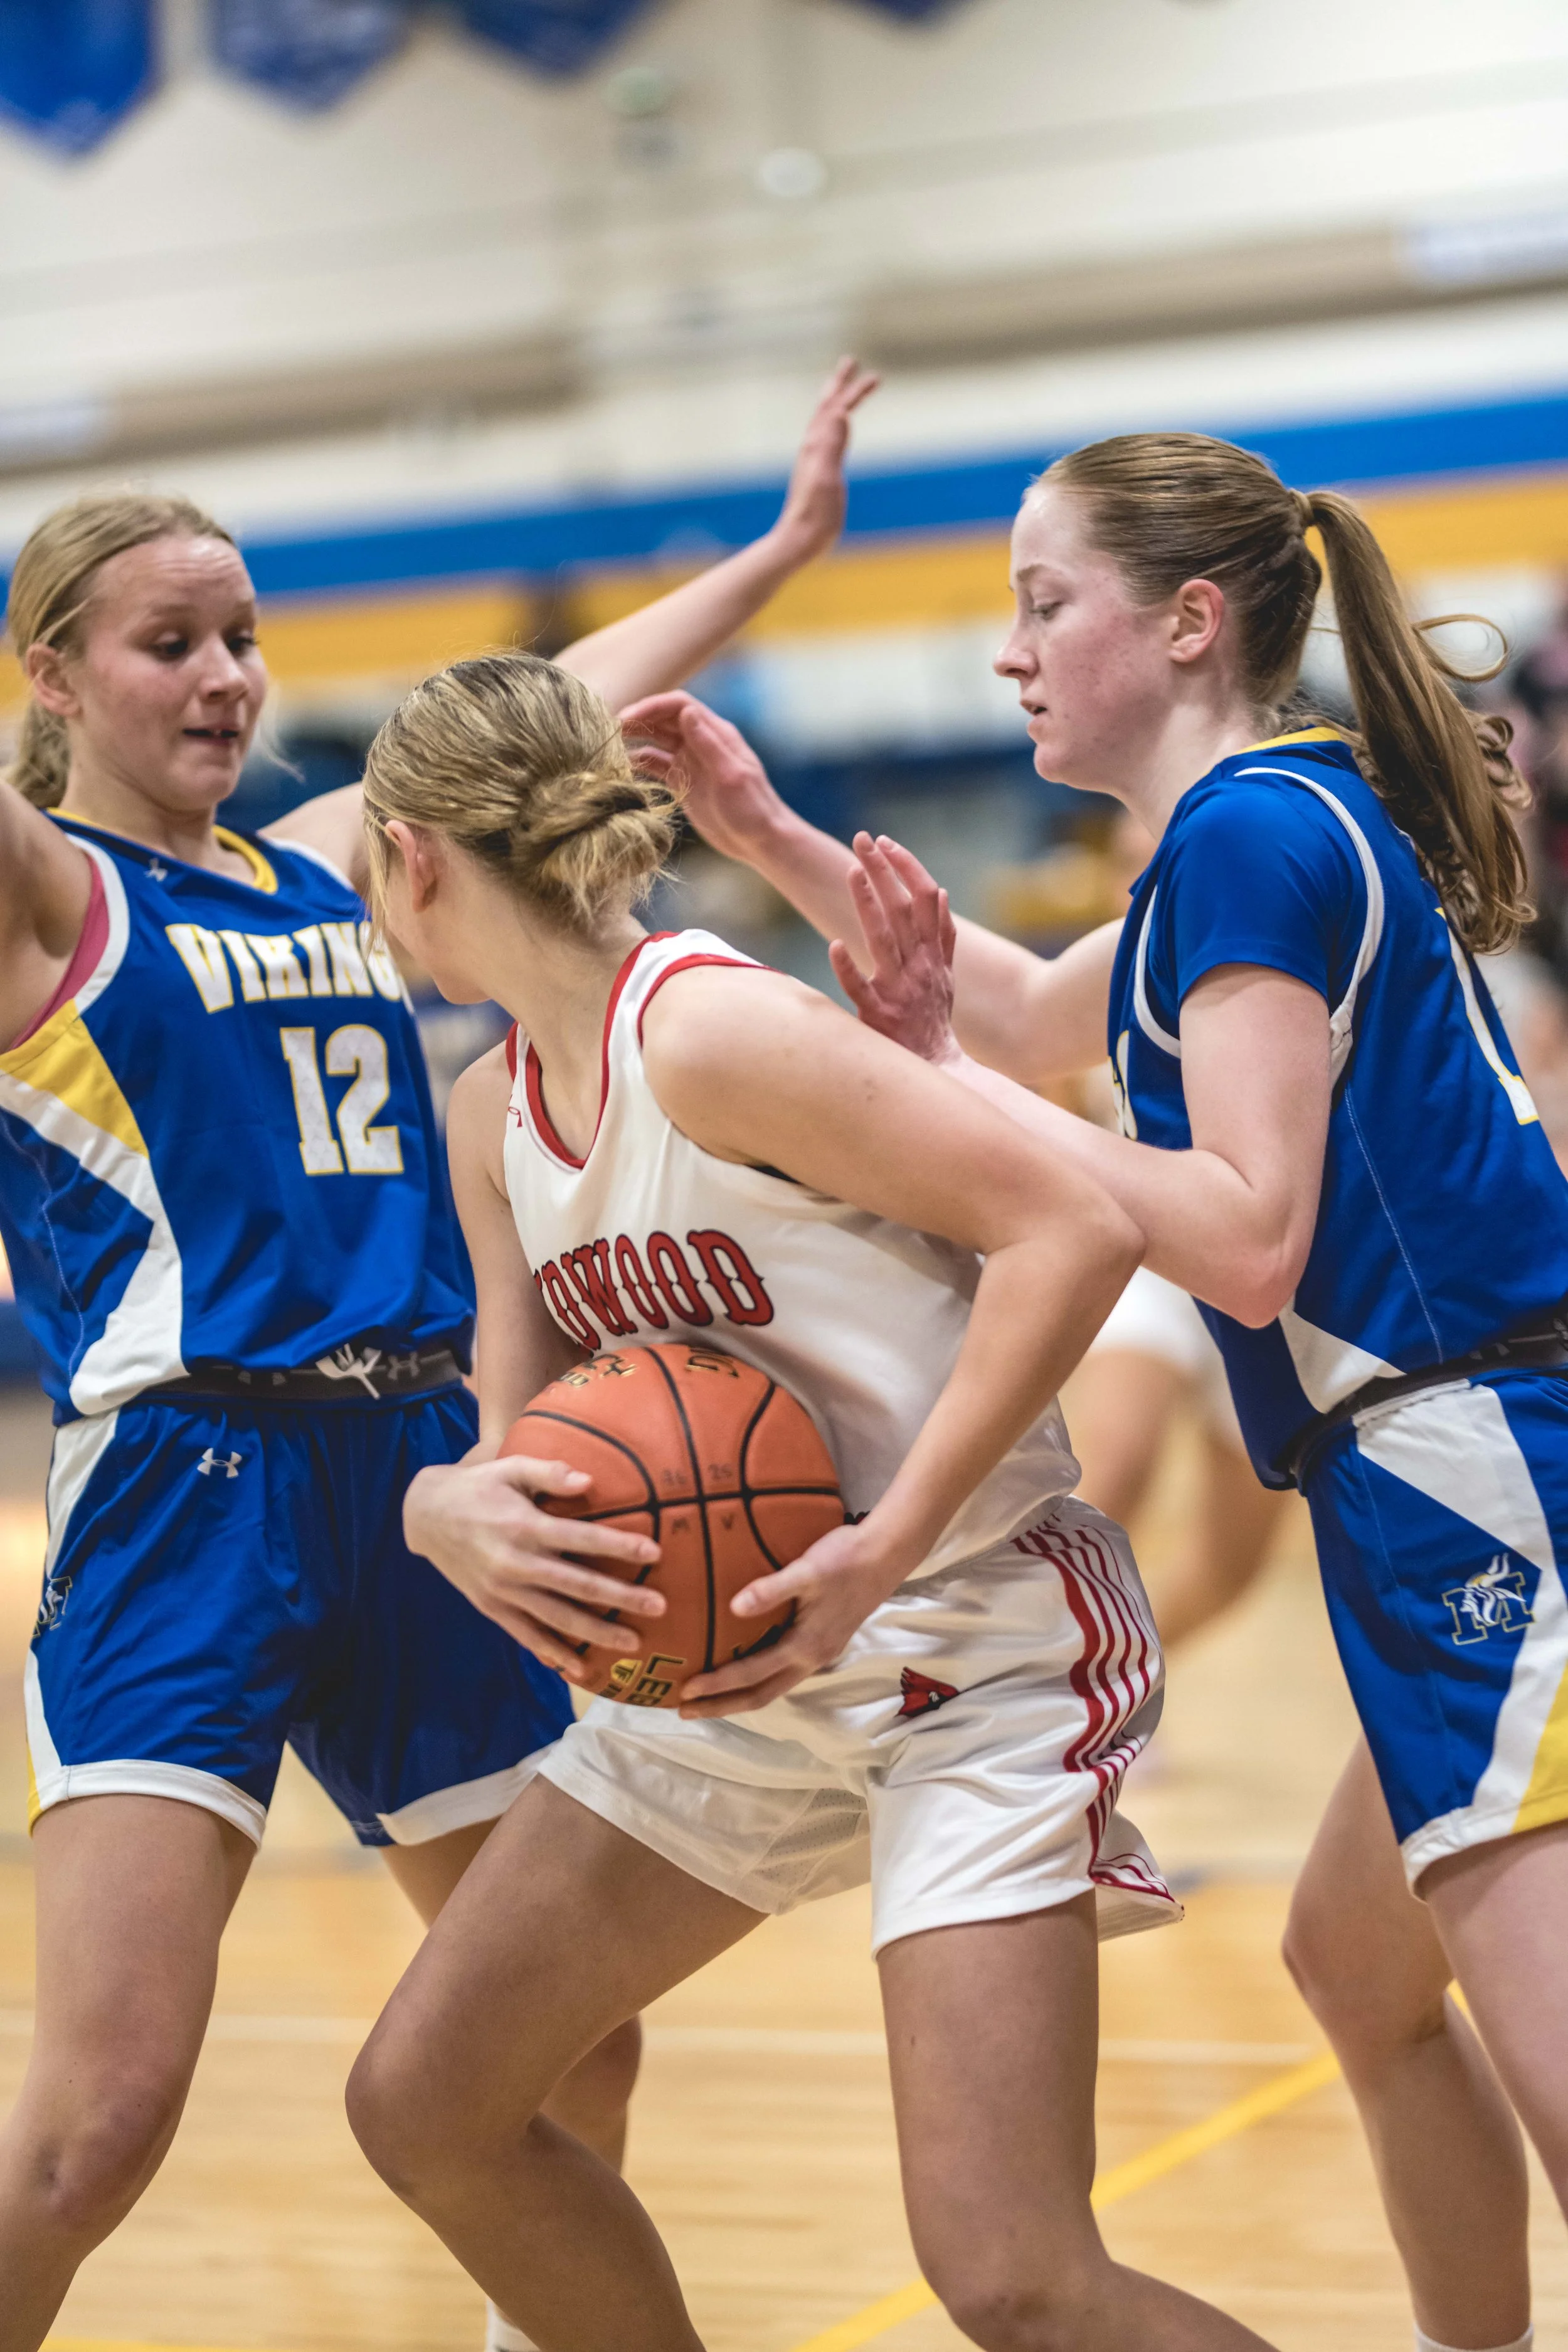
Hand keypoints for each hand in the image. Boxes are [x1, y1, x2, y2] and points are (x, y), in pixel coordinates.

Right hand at [404, 1454, 664, 1681]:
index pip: (582, 1537)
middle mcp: (516, 1563)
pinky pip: (527, 1636)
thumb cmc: (478, 1486)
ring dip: (597, 1632)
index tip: (655, 1551)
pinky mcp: (492, 1608)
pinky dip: (553, 1654)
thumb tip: (589, 1480)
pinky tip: (580, 1669)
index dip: (619, 1545)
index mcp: (524, 1526)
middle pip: (578, 1585)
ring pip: (558, 1618)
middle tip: (660, 1605)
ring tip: (633, 1643)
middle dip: (621, 1597)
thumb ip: (549, 1472)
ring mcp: (504, 1591)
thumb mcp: (509, 1467)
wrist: (425, 1517)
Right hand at [619, 690, 788, 863]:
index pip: (679, 706)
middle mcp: (701, 743)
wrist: (761, 841)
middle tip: (609, 730)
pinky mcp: (684, 782)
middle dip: (638, 720)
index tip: (627, 718)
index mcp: (716, 734)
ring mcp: (692, 762)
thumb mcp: (731, 775)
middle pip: (664, 720)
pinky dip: (640, 764)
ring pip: (658, 742)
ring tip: (609, 747)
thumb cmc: (753, 809)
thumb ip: (708, 744)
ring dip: (635, 740)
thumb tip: (686, 712)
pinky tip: (622, 769)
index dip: (652, 707)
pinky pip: (657, 766)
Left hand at [676, 1517, 910, 1717]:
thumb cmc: (845, 1559)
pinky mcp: (822, 1642)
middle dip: (723, 1706)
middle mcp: (811, 1659)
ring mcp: (819, 1653)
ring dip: (739, 1695)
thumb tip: (733, 1608)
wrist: (886, 1555)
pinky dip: (758, 1677)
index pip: (751, 1674)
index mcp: (804, 1647)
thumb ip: (771, 1590)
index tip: (685, 1690)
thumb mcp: (807, 1570)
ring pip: (773, 1686)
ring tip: (709, 1697)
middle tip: (686, 1711)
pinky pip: (782, 1671)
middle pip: (761, 1695)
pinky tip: (744, 1665)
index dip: (717, 1685)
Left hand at [771, 355, 879, 565]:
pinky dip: (834, 424)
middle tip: (850, 362)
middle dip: (840, 384)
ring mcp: (813, 459)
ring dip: (836, 401)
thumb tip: (841, 413)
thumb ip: (833, 446)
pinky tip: (837, 430)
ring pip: (825, 420)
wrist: (799, 540)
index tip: (875, 377)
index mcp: (817, 445)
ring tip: (842, 389)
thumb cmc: (816, 514)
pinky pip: (826, 438)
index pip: (837, 408)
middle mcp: (813, 447)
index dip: (855, 391)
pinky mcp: (817, 472)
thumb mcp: (827, 478)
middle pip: (827, 407)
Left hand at [830, 833, 960, 1066]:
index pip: (925, 898)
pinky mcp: (880, 1016)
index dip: (907, 867)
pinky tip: (834, 947)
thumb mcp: (946, 975)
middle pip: (904, 908)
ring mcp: (900, 990)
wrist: (938, 1071)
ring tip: (852, 870)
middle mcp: (920, 966)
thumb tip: (941, 892)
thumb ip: (942, 936)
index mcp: (934, 954)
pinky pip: (862, 989)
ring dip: (869, 903)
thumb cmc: (934, 1022)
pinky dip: (849, 969)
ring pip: (884, 939)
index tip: (886, 842)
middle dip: (884, 870)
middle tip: (862, 838)